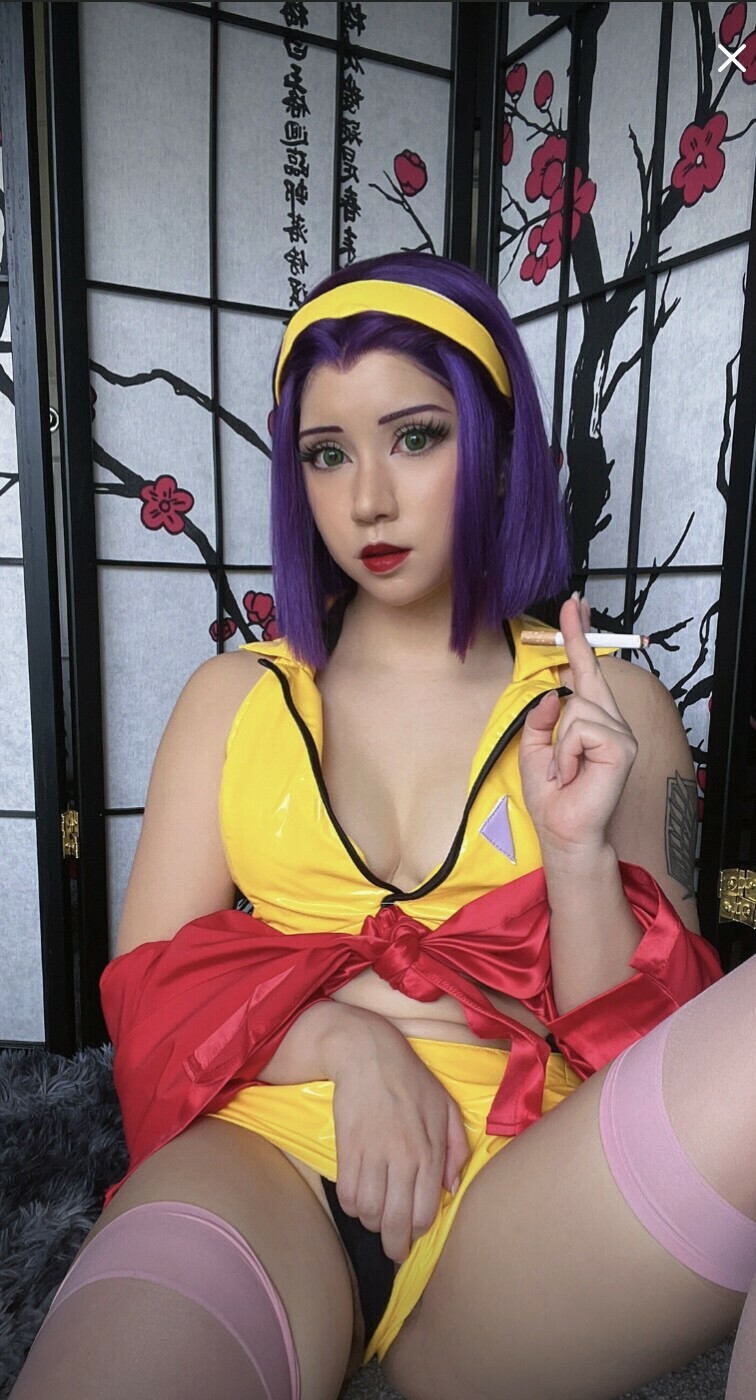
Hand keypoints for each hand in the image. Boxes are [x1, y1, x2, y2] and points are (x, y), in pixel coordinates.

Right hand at [325, 1013, 468, 1262]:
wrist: (367, 1054)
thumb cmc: (411, 1079)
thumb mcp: (445, 1106)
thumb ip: (454, 1148)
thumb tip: (451, 1187)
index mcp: (429, 1150)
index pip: (424, 1210)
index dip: (418, 1232)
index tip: (413, 1237)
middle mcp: (402, 1157)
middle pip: (394, 1220)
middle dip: (393, 1245)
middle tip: (393, 1250)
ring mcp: (372, 1154)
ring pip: (368, 1212)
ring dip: (371, 1223)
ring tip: (376, 1219)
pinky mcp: (346, 1148)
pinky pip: (347, 1194)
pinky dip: (351, 1206)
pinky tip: (358, 1200)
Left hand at [518, 594, 638, 858]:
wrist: (564, 831)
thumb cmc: (552, 798)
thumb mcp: (534, 752)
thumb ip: (541, 722)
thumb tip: (551, 696)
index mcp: (591, 721)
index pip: (586, 673)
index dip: (580, 639)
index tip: (577, 607)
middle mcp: (610, 722)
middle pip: (590, 673)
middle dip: (578, 636)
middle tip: (575, 601)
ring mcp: (620, 733)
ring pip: (577, 709)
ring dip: (559, 745)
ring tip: (564, 771)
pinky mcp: (621, 746)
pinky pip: (581, 729)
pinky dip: (566, 753)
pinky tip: (573, 774)